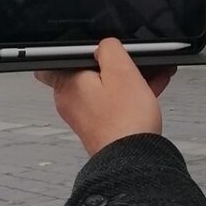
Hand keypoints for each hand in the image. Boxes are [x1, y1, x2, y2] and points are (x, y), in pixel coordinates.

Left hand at [37, 39, 173, 154]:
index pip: (53, 59)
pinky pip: (113, 103)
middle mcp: (70, 100)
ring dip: (126, 78)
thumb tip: (105, 45)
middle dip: (112, 63)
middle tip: (133, 59)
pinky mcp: (100, 127)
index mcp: (67, 83)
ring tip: (152, 72)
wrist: (134, 161)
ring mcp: (85, 116)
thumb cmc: (125, 121)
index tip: (96, 48)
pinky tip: (151, 88)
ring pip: (104, 87)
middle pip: (87, 71)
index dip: (74, 50)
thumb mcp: (121, 70)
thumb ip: (109, 48)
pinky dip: (128, 94)